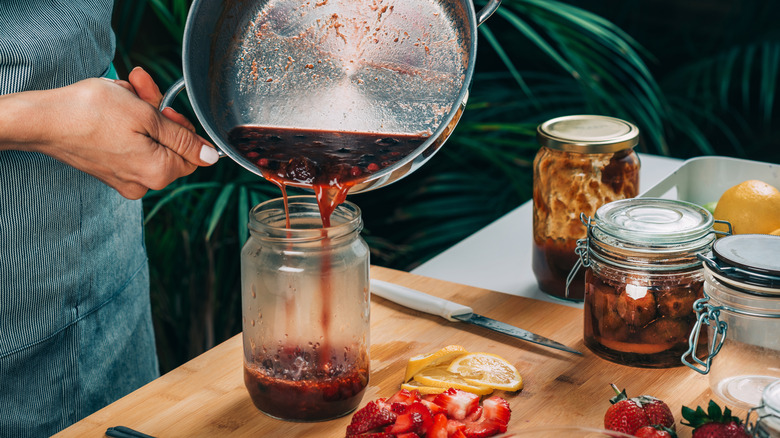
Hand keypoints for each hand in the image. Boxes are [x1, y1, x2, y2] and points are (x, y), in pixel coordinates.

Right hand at [0, 71, 218, 198]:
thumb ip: (183, 138)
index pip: (194, 154)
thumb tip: (211, 157)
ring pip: (150, 143)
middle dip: (159, 114)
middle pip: (171, 147)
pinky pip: (131, 147)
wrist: (43, 119)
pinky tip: (113, 108)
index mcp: (159, 173)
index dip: (183, 126)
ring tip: (124, 93)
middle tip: (141, 88)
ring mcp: (125, 180)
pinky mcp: (110, 172)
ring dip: (142, 114)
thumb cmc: (91, 112)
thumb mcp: (147, 116)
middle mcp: (144, 184)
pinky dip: (127, 126)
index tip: (164, 107)